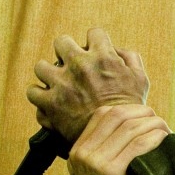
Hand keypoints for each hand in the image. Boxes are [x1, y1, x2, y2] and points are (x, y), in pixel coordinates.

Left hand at [27, 28, 149, 140]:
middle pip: (61, 42)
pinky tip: (47, 101)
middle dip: (66, 52)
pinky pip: (33, 92)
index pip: (94, 33)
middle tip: (71, 66)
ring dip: (47, 74)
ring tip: (55, 84)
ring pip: (41, 66)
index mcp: (103, 57)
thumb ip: (130, 58)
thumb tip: (115, 50)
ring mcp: (62, 84)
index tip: (94, 53)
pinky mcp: (50, 104)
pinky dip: (39, 97)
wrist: (117, 141)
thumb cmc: (130, 111)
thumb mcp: (141, 80)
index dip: (95, 43)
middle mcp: (79, 66)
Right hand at [67, 104, 169, 174]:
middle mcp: (83, 153)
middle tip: (160, 123)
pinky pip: (139, 144)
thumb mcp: (102, 171)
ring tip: (166, 133)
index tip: (146, 117)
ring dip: (153, 125)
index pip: (103, 114)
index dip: (128, 110)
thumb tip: (137, 120)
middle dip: (143, 114)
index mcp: (78, 150)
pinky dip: (155, 138)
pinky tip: (165, 141)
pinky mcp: (111, 172)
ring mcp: (95, 162)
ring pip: (130, 127)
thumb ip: (109, 147)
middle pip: (117, 115)